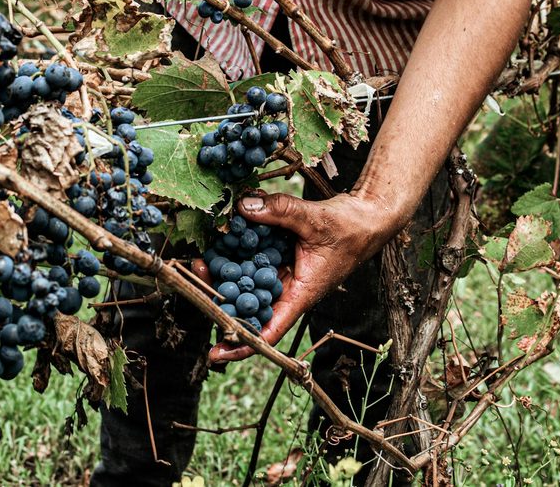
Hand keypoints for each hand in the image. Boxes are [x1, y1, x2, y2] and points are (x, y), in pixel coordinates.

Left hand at [205, 190, 400, 363]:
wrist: (364, 217)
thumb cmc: (350, 228)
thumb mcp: (316, 219)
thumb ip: (280, 212)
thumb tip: (243, 206)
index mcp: (300, 295)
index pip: (269, 329)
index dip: (243, 342)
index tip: (216, 353)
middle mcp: (287, 290)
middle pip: (248, 307)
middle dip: (220, 300)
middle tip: (195, 281)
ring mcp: (281, 274)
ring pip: (246, 283)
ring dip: (224, 275)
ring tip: (200, 261)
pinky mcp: (277, 257)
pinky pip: (252, 260)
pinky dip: (237, 252)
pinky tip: (220, 240)